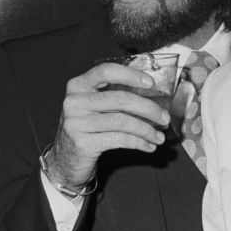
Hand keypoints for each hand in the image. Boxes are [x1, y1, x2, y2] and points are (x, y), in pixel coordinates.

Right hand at [45, 62, 170, 189]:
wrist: (65, 159)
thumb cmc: (88, 127)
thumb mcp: (94, 106)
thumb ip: (115, 95)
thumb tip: (154, 95)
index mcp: (78, 85)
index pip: (106, 71)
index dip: (131, 75)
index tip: (151, 83)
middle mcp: (74, 101)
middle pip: (120, 99)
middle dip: (148, 109)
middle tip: (165, 117)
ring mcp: (76, 123)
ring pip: (122, 122)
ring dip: (146, 130)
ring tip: (159, 137)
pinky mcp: (83, 143)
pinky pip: (119, 139)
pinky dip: (139, 142)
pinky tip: (148, 146)